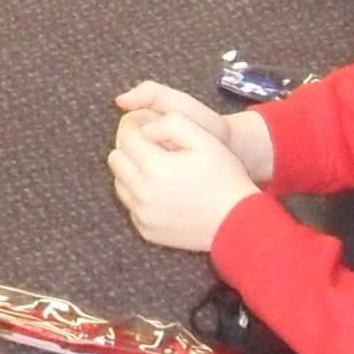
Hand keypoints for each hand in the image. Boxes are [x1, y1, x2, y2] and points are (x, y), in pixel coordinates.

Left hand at [107, 107, 261, 253]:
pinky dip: (139, 194)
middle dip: (130, 147)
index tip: (146, 123)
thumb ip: (171, 123)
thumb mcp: (204, 139)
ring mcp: (142, 215)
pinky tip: (162, 190)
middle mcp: (141, 194)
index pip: (126, 137)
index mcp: (154, 168)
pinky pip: (131, 205)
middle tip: (152, 144)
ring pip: (119, 182)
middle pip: (116, 159)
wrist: (237, 223)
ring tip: (157, 167)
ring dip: (132, 170)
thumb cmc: (224, 178)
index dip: (135, 125)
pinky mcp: (146, 230)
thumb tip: (145, 128)